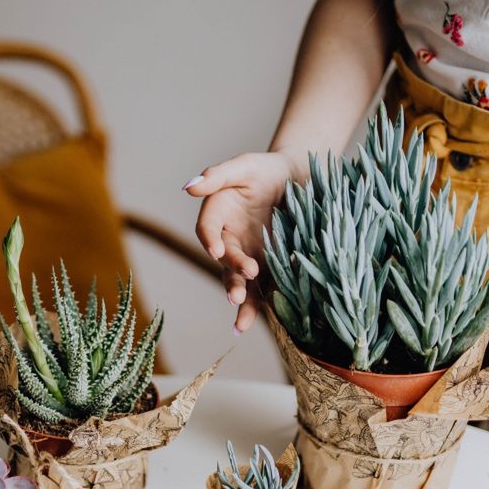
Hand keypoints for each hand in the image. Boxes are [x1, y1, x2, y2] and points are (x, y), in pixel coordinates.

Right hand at [184, 151, 297, 333]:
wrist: (298, 178)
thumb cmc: (266, 169)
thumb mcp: (244, 165)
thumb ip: (218, 174)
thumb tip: (189, 187)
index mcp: (218, 215)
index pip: (207, 230)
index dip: (210, 240)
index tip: (217, 250)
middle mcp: (229, 239)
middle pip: (225, 262)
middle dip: (231, 277)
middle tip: (237, 292)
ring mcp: (248, 255)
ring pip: (240, 281)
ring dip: (242, 301)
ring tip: (242, 320)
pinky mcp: (268, 266)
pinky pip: (264, 287)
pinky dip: (262, 306)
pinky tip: (254, 324)